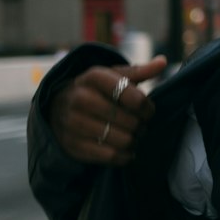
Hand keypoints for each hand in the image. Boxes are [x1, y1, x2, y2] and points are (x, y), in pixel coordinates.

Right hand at [48, 57, 166, 166]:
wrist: (57, 106)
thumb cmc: (95, 90)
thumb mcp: (113, 76)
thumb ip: (138, 71)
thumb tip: (162, 62)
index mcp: (94, 77)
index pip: (134, 97)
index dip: (148, 107)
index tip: (148, 110)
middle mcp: (80, 98)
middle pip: (130, 121)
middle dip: (141, 125)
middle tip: (141, 125)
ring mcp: (74, 123)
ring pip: (122, 140)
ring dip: (134, 141)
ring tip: (134, 136)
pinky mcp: (73, 145)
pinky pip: (110, 156)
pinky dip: (124, 156)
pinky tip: (126, 150)